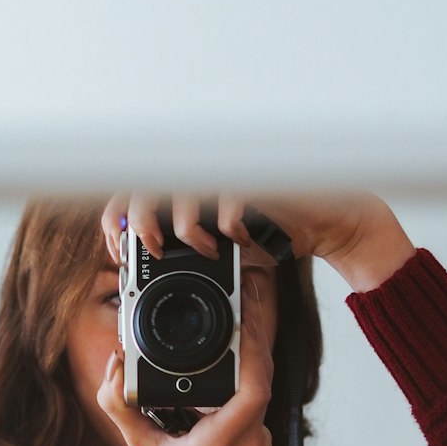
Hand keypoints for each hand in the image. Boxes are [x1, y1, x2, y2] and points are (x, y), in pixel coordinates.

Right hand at [95, 280, 274, 445]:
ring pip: (259, 391)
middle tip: (237, 308)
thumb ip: (121, 405)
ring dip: (245, 361)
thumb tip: (113, 367)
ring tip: (228, 329)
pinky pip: (252, 405)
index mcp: (225, 445)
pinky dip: (238, 383)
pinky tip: (220, 367)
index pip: (255, 385)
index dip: (253, 348)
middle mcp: (250, 445)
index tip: (241, 318)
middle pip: (262, 380)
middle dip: (251, 342)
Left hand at [101, 190, 415, 292]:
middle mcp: (204, 172)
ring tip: (205, 247)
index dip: (118, 221)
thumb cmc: (273, 230)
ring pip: (182, 188)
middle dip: (141, 223)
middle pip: (146, 184)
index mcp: (188, 183)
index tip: (123, 253)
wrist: (328, 222)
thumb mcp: (219, 246)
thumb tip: (142, 273)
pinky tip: (240, 240)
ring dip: (187, 227)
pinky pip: (228, 199)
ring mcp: (230, 171)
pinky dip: (230, 226)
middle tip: (152, 250)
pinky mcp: (259, 177)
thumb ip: (185, 250)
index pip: (131, 190)